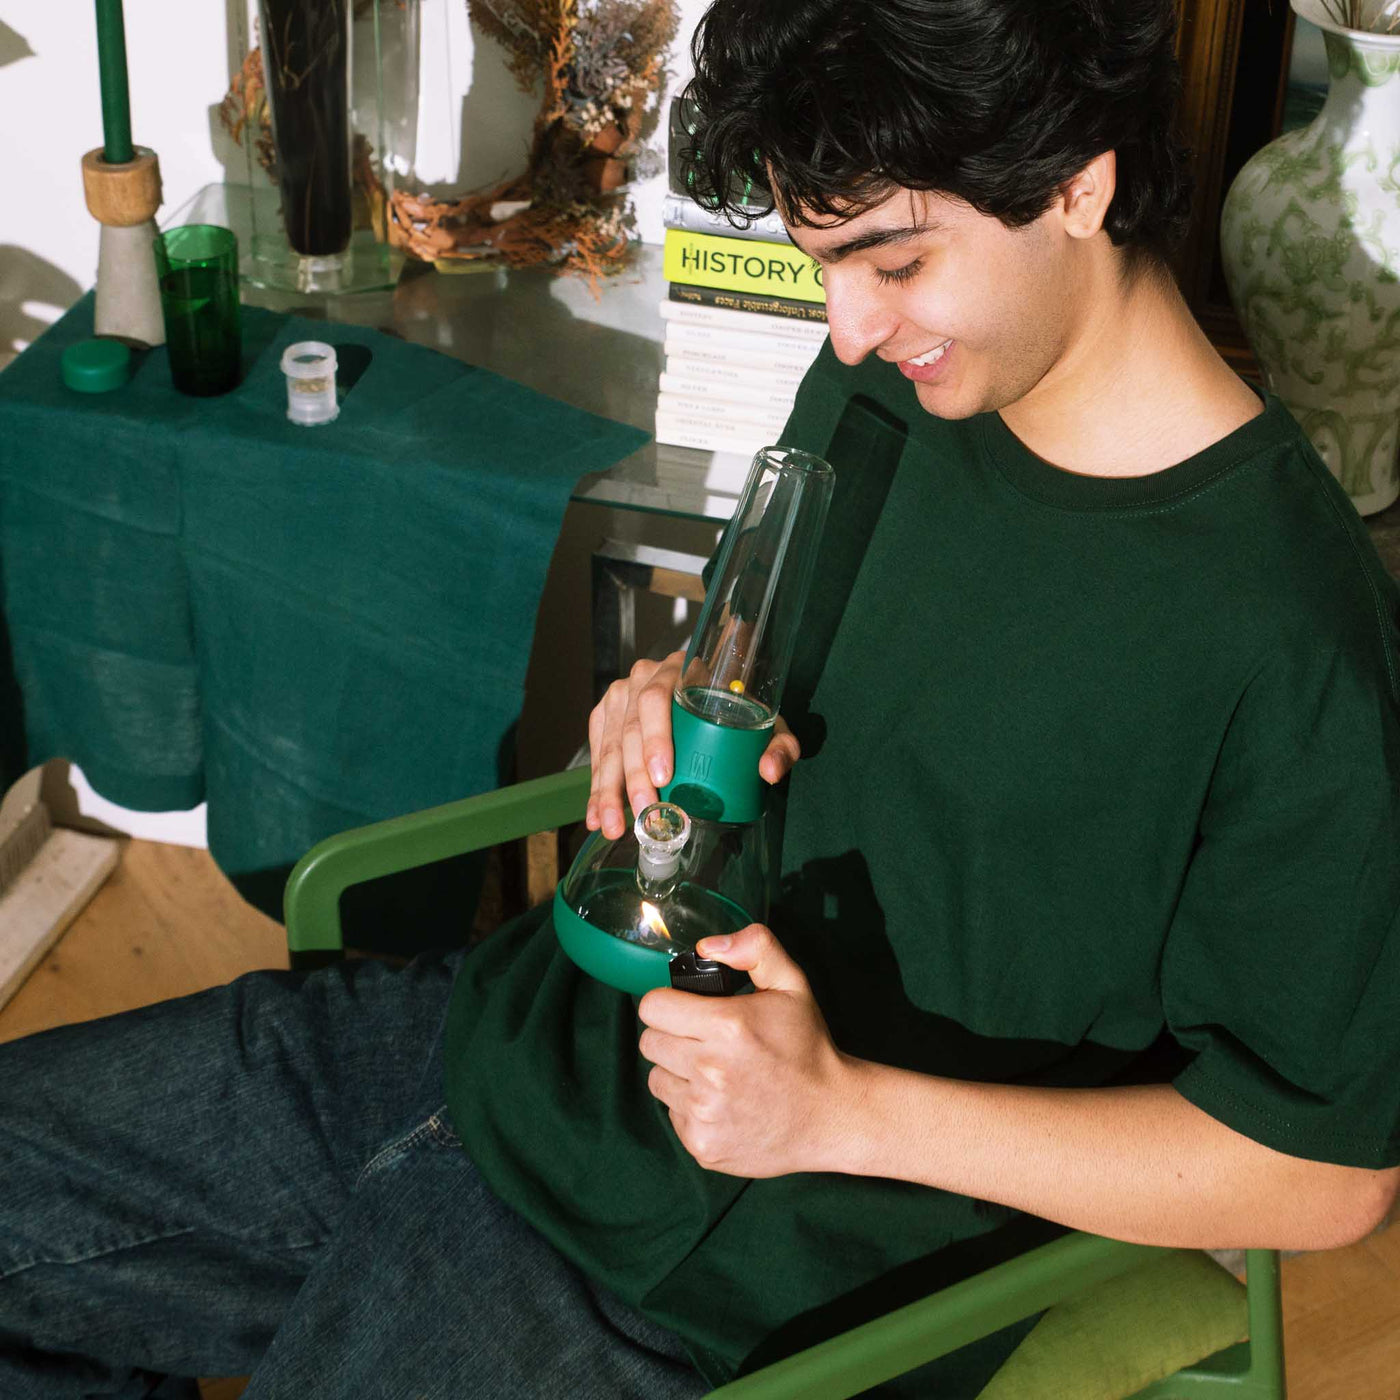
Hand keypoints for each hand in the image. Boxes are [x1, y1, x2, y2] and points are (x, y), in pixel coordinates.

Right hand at [585, 654, 800, 839]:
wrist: (712, 696)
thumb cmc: (740, 712)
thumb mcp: (767, 725)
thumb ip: (779, 745)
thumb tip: (769, 771)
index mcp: (681, 670)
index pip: (657, 699)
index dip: (656, 737)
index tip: (664, 775)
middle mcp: (644, 676)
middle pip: (629, 729)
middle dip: (633, 777)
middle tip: (645, 813)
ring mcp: (621, 695)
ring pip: (608, 745)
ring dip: (607, 790)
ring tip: (613, 827)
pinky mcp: (606, 717)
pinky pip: (597, 754)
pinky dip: (596, 788)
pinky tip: (596, 816)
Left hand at [637, 924, 853, 1177]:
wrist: (831, 1116)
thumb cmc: (808, 1048)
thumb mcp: (792, 985)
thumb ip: (755, 948)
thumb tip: (707, 946)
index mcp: (728, 1026)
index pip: (652, 1007)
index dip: (669, 1004)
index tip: (688, 1010)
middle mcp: (711, 1070)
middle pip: (650, 1043)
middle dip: (673, 1036)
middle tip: (705, 1041)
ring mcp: (704, 1112)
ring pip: (657, 1079)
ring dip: (678, 1073)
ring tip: (715, 1072)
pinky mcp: (702, 1144)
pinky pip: (672, 1114)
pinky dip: (690, 1107)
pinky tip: (723, 1102)